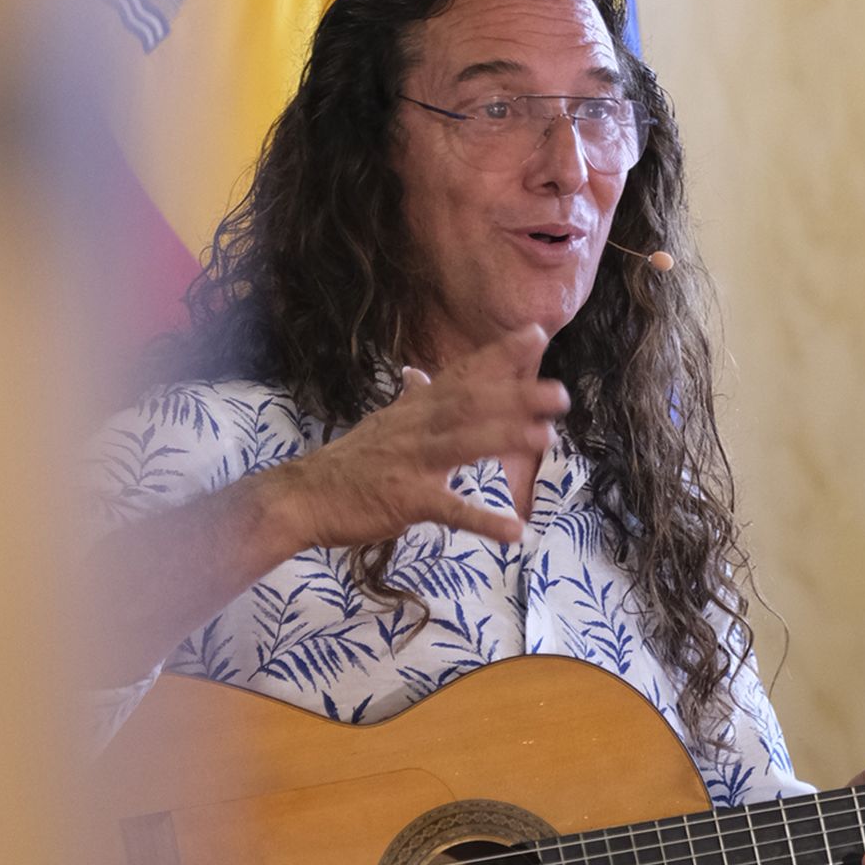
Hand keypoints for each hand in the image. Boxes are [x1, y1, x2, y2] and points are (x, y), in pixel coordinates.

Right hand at [274, 325, 567, 553]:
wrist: (303, 496)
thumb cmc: (349, 463)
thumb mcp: (383, 424)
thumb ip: (410, 401)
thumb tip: (418, 374)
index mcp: (416, 409)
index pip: (463, 374)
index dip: (499, 354)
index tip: (537, 333)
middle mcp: (418, 427)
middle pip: (472, 403)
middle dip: (516, 395)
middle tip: (560, 393)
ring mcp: (412, 462)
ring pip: (464, 443)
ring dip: (506, 437)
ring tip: (546, 438)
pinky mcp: (406, 500)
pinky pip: (449, 509)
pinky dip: (482, 520)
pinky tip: (513, 530)